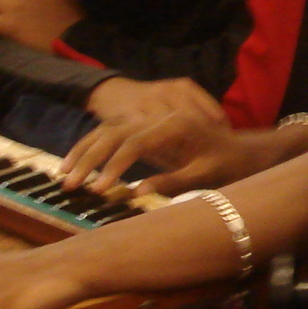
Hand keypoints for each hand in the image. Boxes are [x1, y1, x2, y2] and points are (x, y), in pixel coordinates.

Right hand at [61, 109, 290, 197]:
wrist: (243, 150)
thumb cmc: (229, 163)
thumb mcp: (206, 175)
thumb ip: (174, 181)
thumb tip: (138, 191)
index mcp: (176, 125)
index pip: (136, 143)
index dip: (115, 167)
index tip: (99, 190)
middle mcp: (159, 117)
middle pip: (114, 133)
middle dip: (90, 160)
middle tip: (72, 186)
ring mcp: (150, 120)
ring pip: (107, 131)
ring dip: (84, 152)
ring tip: (64, 177)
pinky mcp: (145, 127)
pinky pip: (110, 134)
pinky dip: (91, 147)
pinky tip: (75, 165)